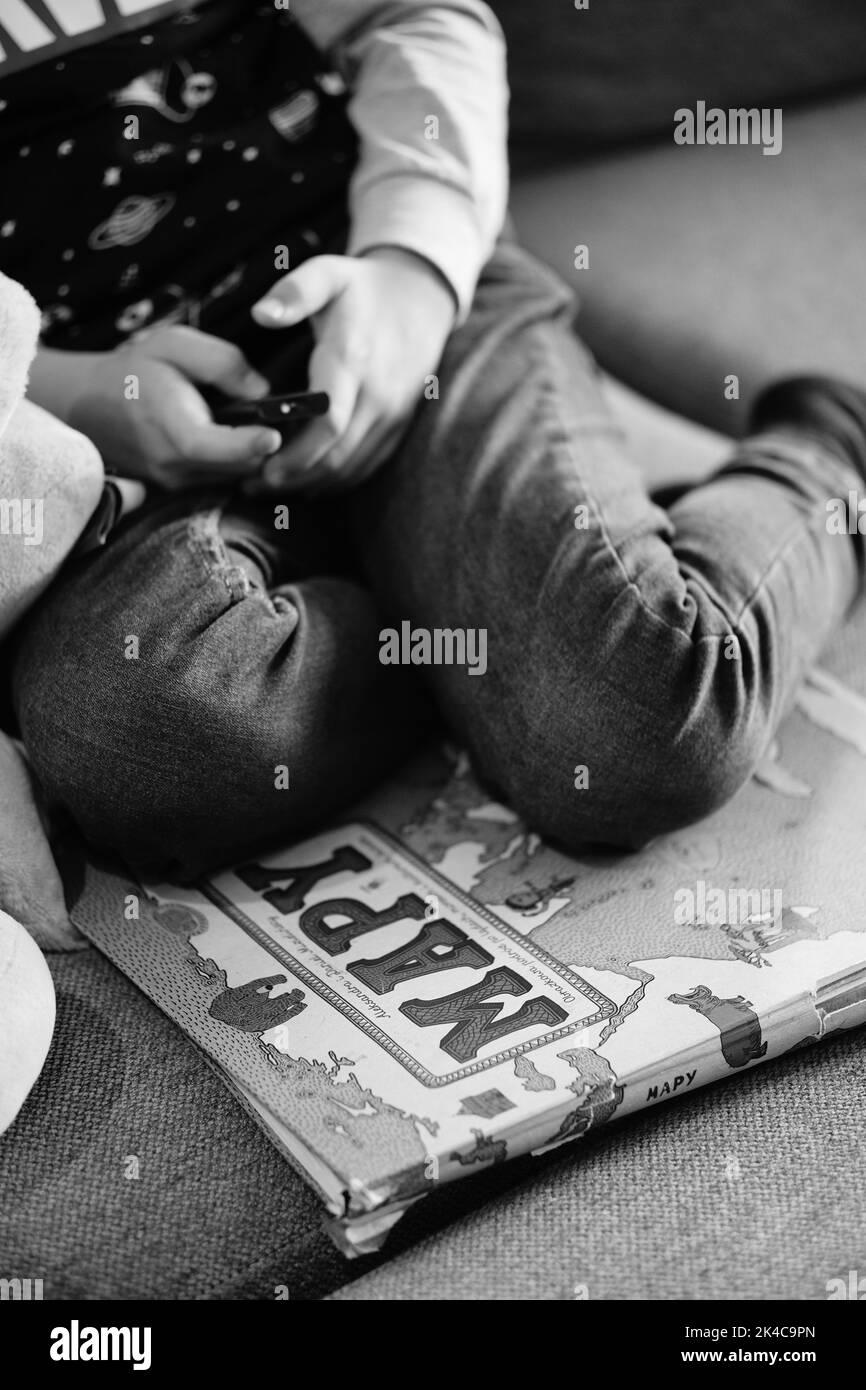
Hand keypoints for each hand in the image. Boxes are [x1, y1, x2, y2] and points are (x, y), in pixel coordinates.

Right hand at [33, 327, 282, 490]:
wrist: (85, 405)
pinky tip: (223, 433)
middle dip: (261, 443)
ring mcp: (175, 484)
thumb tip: (262, 390)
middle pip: (241, 465)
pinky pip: (220, 478)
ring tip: (241, 420)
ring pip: (235, 474)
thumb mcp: (174, 345)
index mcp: (173, 430)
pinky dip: (230, 459)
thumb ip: (221, 363)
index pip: (219, 448)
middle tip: (268, 414)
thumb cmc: (133, 370)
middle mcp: (175, 467)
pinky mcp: (177, 489)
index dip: (251, 443)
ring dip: (247, 452)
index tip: (274, 434)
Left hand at [248, 248, 456, 492]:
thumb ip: (294, 292)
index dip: (296, 452)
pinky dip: (336, 480)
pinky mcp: (399, 426)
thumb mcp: (328, 273)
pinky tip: (307, 482)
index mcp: (354, 360)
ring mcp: (393, 414)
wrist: (420, 298)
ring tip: (271, 486)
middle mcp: (378, 395)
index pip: (329, 422)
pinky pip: (368, 465)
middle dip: (294, 477)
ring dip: (311, 484)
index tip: (261, 465)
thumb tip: (261, 314)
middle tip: (253, 485)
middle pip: (336, 456)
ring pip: (352, 467)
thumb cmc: (363, 288)